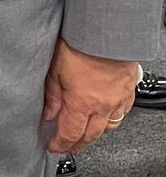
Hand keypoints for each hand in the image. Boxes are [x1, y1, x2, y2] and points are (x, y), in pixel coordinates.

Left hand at [43, 37, 137, 151]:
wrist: (107, 29)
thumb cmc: (80, 43)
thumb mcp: (55, 67)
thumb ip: (52, 94)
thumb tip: (49, 112)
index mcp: (82, 103)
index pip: (70, 134)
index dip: (61, 144)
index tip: (54, 147)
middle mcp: (102, 106)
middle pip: (90, 135)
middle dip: (77, 144)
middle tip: (68, 146)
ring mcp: (117, 99)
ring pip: (108, 127)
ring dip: (95, 134)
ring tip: (85, 134)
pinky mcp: (128, 89)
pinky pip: (122, 112)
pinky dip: (113, 118)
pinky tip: (106, 115)